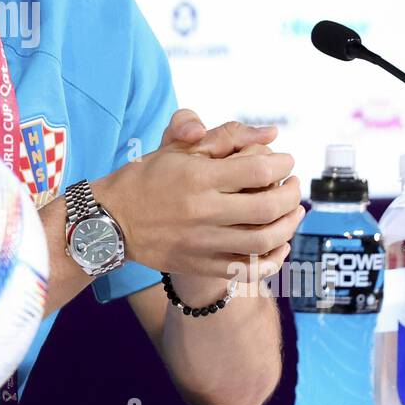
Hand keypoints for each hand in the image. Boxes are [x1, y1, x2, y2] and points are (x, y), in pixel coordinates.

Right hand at [96, 110, 302, 283]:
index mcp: (197, 177)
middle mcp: (202, 211)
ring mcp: (202, 242)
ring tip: (293, 212)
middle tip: (293, 185)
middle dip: (291, 194)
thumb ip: (224, 136)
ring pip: (263, 240)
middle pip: (268, 207)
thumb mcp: (177, 147)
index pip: (258, 171)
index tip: (286, 161)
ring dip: (289, 226)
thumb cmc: (147, 177)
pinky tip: (279, 245)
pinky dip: (272, 260)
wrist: (111, 220)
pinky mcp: (200, 264)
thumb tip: (271, 134)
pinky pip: (248, 269)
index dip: (282, 165)